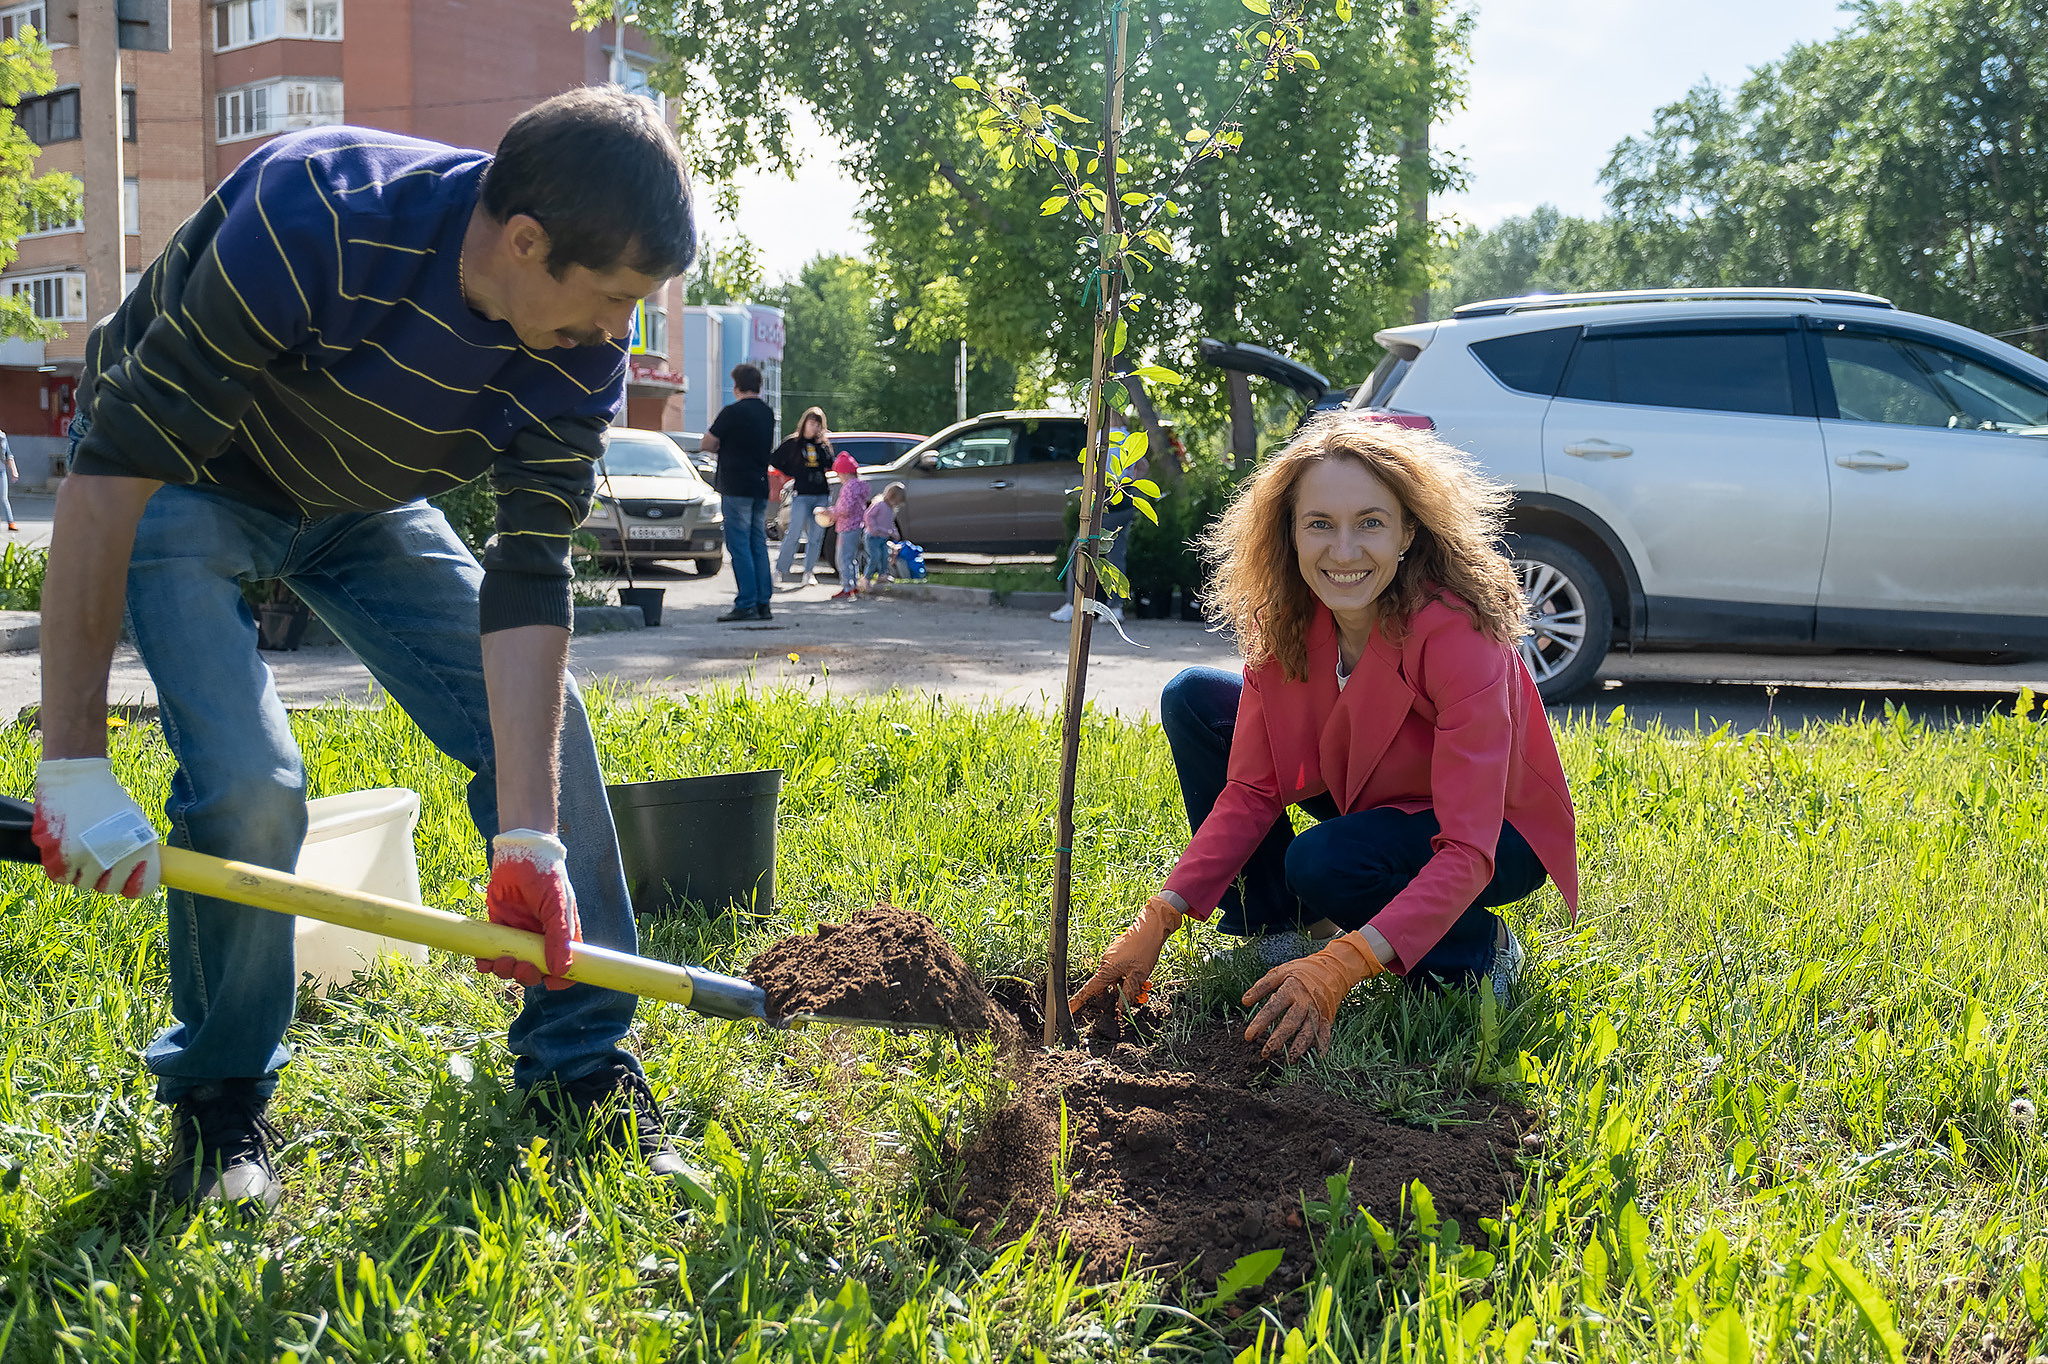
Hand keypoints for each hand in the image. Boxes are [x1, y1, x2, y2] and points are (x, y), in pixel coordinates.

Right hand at [33, 757, 159, 897]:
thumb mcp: (136, 823)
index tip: (126, 879)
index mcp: (139, 848)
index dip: (133, 885)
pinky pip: (60, 876)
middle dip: (104, 879)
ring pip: (82, 884)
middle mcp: (113, 855)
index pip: (141, 889)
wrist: (78, 778)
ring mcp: (85, 856)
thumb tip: (140, 875)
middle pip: (108, 889)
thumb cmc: (109, 800)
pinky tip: (65, 851)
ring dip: (81, 873)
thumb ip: (138, 851)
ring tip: (81, 851)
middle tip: (98, 862)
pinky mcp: (58, 852)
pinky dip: (62, 869)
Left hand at [476, 830, 580, 990]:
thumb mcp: (558, 905)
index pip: (567, 965)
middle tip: (521, 967)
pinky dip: (488, 962)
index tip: (550, 982)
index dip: (561, 979)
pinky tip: (485, 961)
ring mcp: (519, 935)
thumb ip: (559, 937)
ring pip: (513, 966)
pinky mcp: (499, 929)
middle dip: (528, 976)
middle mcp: (541, 939)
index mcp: (563, 935)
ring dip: (507, 971)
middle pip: (537, 971)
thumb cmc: (546, 875)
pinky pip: (492, 954)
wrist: (519, 853)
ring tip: (503, 960)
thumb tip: (561, 970)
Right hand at [1070, 894, 1182, 1010]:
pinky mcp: (1119, 953)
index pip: (1089, 990)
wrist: (1151, 928)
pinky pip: (1122, 969)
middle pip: (1109, 987)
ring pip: (1118, 978)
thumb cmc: (1144, 949)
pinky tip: (1143, 976)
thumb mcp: (1138, 975)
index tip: (1069, 1009)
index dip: (1078, 1001)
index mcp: (1106, 970)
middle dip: (1123, 995)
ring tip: (1145, 986)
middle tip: (1138, 998)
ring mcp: (1112, 957)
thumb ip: (1129, 993)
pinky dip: (1131, 975)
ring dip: (1130, 985)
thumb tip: (1121, 1008)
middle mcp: (1106, 963)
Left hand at [1242, 933, 1382, 1059]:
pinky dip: (1322, 1045)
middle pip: (1290, 1023)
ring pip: (1308, 1032)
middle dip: (1278, 1040)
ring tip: (1288, 1060)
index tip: (1248, 1036)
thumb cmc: (1302, 971)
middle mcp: (1305, 1002)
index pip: (1272, 1008)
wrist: (1333, 968)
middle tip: (1265, 1053)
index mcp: (1291, 989)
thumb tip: (1244, 1001)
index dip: (1260, 1022)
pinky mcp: (1328, 1017)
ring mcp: (1318, 1011)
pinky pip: (1325, 1033)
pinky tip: (1317, 1057)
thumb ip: (1262, 987)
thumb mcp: (1280, 972)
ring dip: (1298, 1047)